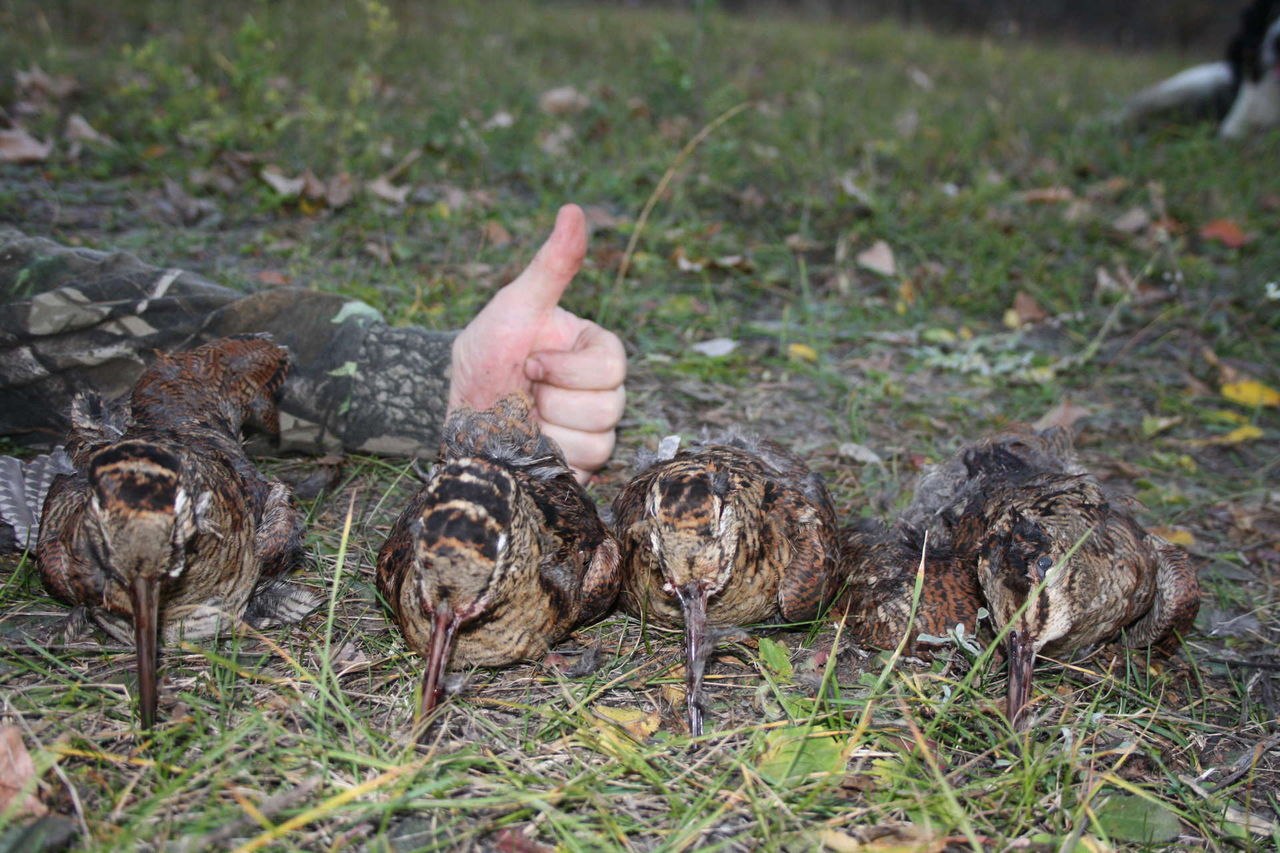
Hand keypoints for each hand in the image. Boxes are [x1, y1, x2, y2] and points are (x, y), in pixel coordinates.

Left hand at [448, 204, 625, 480]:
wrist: (455, 414)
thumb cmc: (484, 355)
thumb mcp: (513, 307)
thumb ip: (550, 266)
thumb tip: (573, 211)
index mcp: (596, 350)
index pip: (613, 365)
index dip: (566, 369)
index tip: (529, 363)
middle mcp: (603, 390)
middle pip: (610, 406)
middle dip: (552, 402)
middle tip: (523, 393)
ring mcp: (595, 429)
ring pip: (600, 441)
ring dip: (548, 432)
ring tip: (523, 420)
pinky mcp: (583, 464)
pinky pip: (587, 468)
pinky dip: (549, 459)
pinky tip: (529, 446)